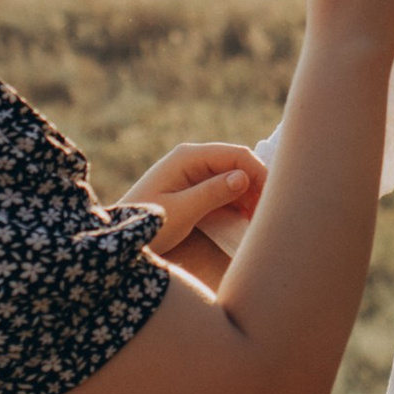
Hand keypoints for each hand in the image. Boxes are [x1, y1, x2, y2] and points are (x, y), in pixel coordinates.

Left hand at [120, 142, 264, 254]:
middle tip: (267, 214)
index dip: (258, 172)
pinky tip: (245, 220)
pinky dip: (237, 203)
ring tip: (258, 220)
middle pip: (237, 164)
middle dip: (256, 185)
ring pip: (234, 178)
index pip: (236, 155)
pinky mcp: (195, 190)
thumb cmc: (147, 225)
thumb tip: (243, 177)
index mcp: (188, 157)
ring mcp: (194, 174)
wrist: (122, 239)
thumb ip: (212, 193)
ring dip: (249, 196)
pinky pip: (224, 191)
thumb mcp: (181, 211)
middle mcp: (193, 160)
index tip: (271, 199)